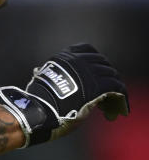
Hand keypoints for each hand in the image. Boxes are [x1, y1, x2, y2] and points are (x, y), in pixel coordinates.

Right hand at [0, 43, 128, 146]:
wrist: (39, 110)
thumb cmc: (38, 101)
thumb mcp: (45, 80)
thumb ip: (56, 76)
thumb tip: (49, 76)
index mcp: (64, 58)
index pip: (86, 49)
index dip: (95, 59)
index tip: (96, 71)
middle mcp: (78, 61)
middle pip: (102, 63)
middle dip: (106, 76)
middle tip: (107, 91)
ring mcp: (88, 72)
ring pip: (111, 75)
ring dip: (114, 88)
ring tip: (113, 102)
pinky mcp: (96, 85)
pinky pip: (116, 86)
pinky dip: (121, 96)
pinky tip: (119, 106)